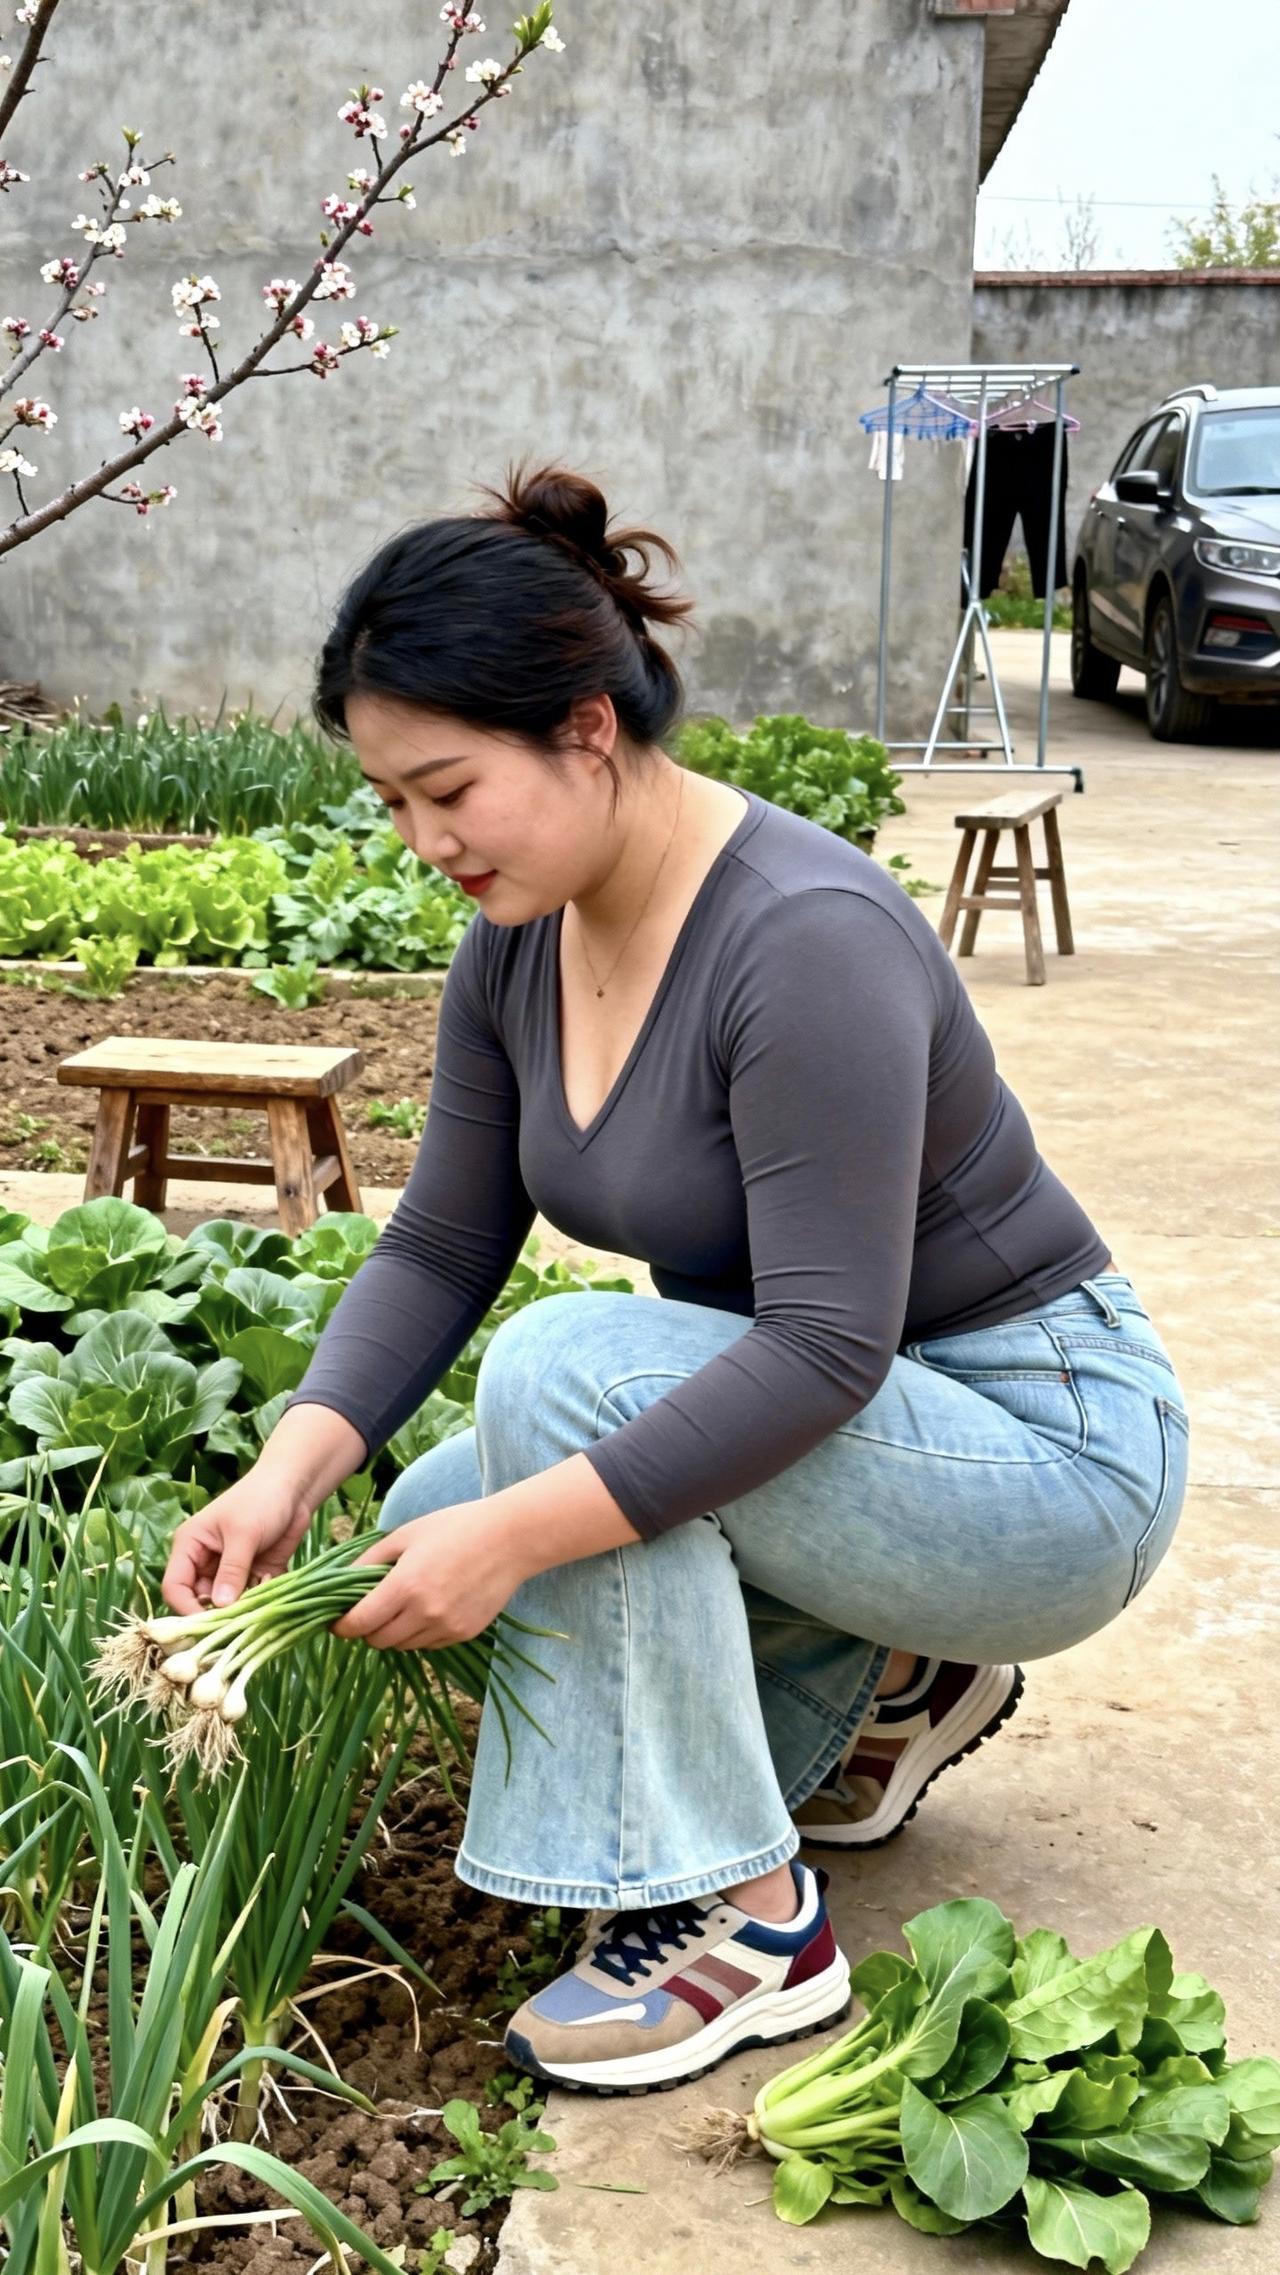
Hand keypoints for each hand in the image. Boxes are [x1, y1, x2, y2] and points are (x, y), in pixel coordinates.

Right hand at [162, 1468, 313, 1614]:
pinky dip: (259, 1602)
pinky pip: (249, 1601)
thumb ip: (232, 1570)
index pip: (175, 1587)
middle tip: (236, 1623)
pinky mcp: (252, 1577)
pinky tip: (272, 1589)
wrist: (294, 1489)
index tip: (206, 1625)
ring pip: (225, 1606)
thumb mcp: (243, 1534)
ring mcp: (229, 1572)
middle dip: (215, 1615)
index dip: (185, 1608)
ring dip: (240, 1611)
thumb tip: (220, 1606)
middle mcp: (205, 1563)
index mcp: (190, 1547)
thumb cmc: (261, 1500)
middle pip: (198, 1602)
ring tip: (257, 1606)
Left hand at [330, 1501, 525, 1650]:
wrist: (510, 1539)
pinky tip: (429, 1607)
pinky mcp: (464, 1634)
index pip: (359, 1623)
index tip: (336, 1621)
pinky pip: (428, 1644)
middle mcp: (424, 1613)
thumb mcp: (406, 1534)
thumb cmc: (455, 1528)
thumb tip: (340, 1580)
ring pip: (403, 1645)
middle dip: (367, 1629)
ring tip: (402, 1605)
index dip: (341, 1626)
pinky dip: (419, 1632)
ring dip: (394, 1631)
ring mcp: (446, 1627)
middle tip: (369, 1610)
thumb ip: (369, 1560)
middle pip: (378, 1640)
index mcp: (405, 1585)